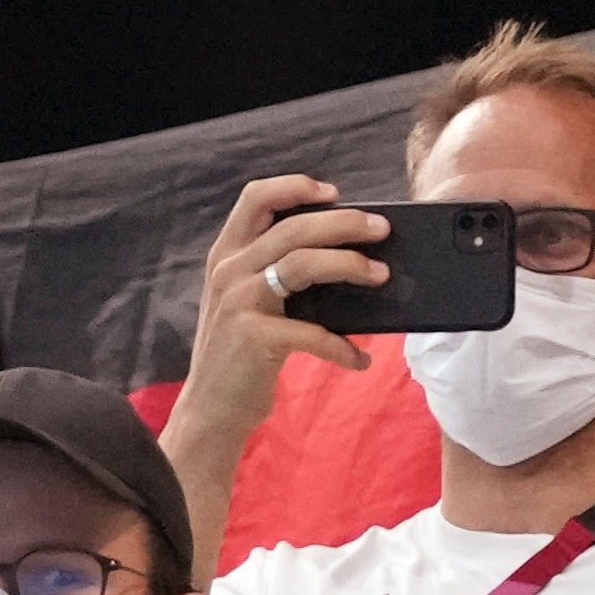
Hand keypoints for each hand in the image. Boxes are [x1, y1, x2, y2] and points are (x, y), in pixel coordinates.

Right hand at [184, 175, 389, 439]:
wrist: (212, 407)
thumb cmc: (244, 350)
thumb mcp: (250, 300)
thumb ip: (279, 270)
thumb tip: (349, 250)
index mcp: (228, 254)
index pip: (255, 198)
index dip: (295, 186)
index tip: (335, 192)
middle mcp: (228, 270)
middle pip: (294, 227)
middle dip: (344, 223)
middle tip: (382, 228)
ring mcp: (237, 302)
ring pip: (303, 263)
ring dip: (350, 266)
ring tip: (381, 275)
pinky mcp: (251, 337)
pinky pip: (311, 331)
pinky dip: (342, 347)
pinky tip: (360, 359)